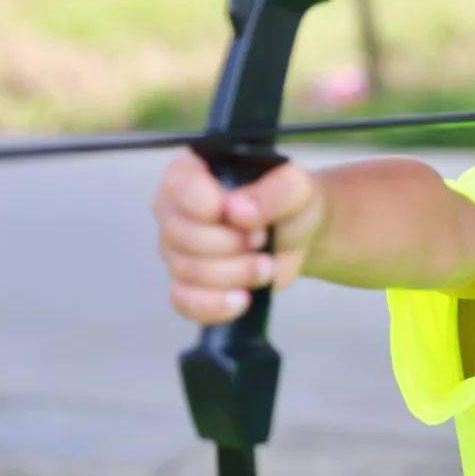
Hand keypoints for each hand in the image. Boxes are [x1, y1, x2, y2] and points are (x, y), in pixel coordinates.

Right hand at [151, 150, 324, 324]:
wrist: (298, 235)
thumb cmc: (289, 202)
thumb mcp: (296, 187)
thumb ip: (274, 191)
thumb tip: (239, 210)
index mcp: (195, 171)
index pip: (178, 183)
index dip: (203, 202)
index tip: (237, 214)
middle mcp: (175, 208)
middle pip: (180, 233)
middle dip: (229, 244)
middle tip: (261, 239)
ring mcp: (175, 248)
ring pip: (185, 270)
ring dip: (233, 273)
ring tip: (265, 265)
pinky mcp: (186, 283)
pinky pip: (184, 301)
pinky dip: (215, 304)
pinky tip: (242, 298)